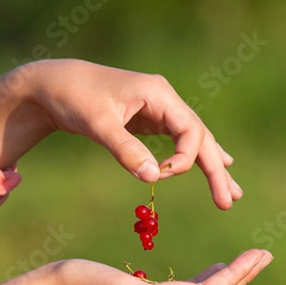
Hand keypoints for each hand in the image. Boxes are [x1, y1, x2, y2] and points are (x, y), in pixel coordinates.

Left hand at [28, 59, 242, 209]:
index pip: (191, 129)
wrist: (54, 84)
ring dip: (211, 164)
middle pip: (200, 136)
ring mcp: (158, 109)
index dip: (184, 158)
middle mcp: (164, 100)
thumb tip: (154, 178)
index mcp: (159, 94)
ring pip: (193, 139)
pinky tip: (214, 162)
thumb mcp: (98, 124)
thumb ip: (125, 150)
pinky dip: (193, 155)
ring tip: (232, 191)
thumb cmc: (73, 98)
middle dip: (215, 169)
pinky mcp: (147, 119)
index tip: (163, 176)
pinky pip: (178, 140)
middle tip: (230, 200)